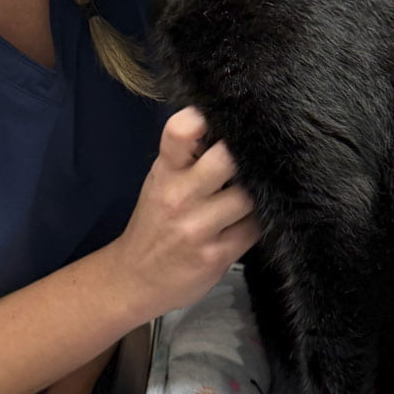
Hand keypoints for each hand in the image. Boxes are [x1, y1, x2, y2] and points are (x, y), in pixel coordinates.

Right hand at [107, 107, 259, 323]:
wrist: (135, 278)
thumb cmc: (154, 222)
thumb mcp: (160, 181)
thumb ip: (187, 155)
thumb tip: (228, 125)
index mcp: (166, 172)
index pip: (180, 132)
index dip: (204, 118)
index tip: (221, 115)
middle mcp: (181, 197)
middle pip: (226, 159)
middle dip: (244, 152)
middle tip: (255, 152)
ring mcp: (199, 228)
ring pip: (249, 196)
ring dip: (258, 190)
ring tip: (256, 187)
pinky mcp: (217, 256)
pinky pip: (254, 228)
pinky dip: (259, 220)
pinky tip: (252, 216)